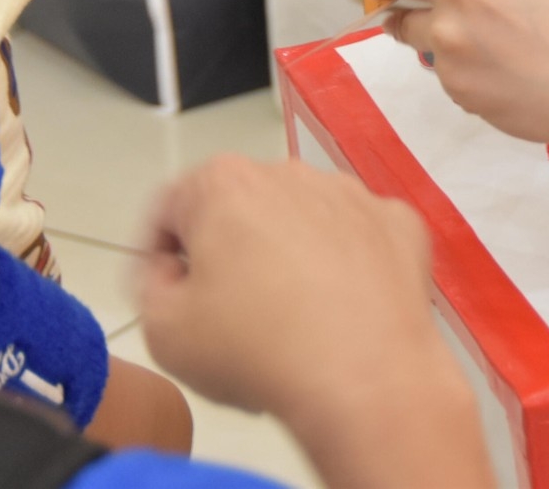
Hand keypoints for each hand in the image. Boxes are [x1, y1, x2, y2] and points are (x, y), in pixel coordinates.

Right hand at [138, 156, 452, 423]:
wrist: (364, 378)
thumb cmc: (255, 349)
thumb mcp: (161, 331)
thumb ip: (151, 286)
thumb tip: (173, 273)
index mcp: (221, 183)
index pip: (169, 209)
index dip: (157, 257)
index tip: (165, 297)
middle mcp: (287, 171)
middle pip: (239, 211)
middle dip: (228, 255)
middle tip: (226, 318)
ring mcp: (351, 193)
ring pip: (301, 222)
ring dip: (287, 258)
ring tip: (289, 324)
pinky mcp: (397, 223)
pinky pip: (357, 239)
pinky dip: (346, 268)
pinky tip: (340, 313)